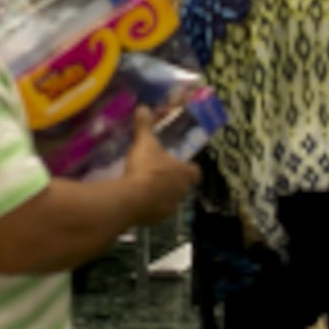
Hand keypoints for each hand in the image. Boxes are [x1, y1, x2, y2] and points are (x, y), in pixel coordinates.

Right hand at [121, 107, 202, 223]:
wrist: (133, 199)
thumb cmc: (146, 168)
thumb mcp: (145, 143)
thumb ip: (145, 126)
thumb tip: (143, 107)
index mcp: (184, 174)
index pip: (195, 171)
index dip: (189, 167)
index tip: (182, 164)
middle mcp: (181, 193)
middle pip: (181, 186)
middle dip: (172, 181)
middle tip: (158, 173)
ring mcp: (168, 209)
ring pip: (168, 201)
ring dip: (160, 195)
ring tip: (145, 187)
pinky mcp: (154, 220)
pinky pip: (153, 212)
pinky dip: (148, 207)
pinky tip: (136, 200)